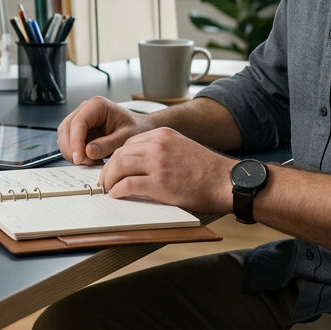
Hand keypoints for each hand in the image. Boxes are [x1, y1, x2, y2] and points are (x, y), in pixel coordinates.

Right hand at [57, 96, 150, 165]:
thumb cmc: (136, 129)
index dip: (75, 142)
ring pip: (64, 136)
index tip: (79, 158)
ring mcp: (81, 119)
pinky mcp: (79, 130)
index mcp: (98, 105)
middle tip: (84, 163)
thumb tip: (88, 151)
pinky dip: (75, 153)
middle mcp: (86, 109)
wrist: (140, 129)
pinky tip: (90, 159)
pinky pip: (69, 143)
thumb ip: (108, 144)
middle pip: (66, 129)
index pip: (78, 122)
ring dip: (72, 152)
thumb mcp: (126, 138)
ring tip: (91, 161)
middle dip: (71, 148)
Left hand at [100, 127, 234, 214]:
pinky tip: (116, 194)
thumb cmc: (207, 170)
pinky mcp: (159, 182)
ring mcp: (158, 163)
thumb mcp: (182, 148)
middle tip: (105, 180)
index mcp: (163, 134)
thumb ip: (162, 151)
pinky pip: (128, 184)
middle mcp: (158, 144)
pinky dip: (118, 190)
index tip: (112, 167)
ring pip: (120, 166)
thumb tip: (142, 164)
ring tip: (108, 188)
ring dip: (110, 179)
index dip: (117, 157)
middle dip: (109, 168)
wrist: (225, 181)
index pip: (129, 143)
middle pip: (121, 153)